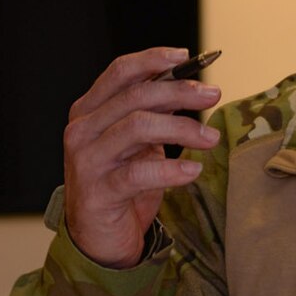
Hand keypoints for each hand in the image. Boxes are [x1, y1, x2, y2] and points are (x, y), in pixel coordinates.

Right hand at [62, 47, 221, 268]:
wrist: (98, 238)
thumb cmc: (120, 184)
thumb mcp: (136, 143)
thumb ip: (153, 114)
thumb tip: (189, 86)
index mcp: (88, 111)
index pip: (119, 73)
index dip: (153, 60)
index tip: (186, 57)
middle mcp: (82, 131)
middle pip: (135, 97)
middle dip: (179, 92)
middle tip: (213, 95)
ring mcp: (87, 161)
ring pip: (137, 128)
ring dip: (182, 129)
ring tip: (210, 138)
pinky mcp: (98, 192)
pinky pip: (138, 174)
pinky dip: (171, 170)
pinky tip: (193, 170)